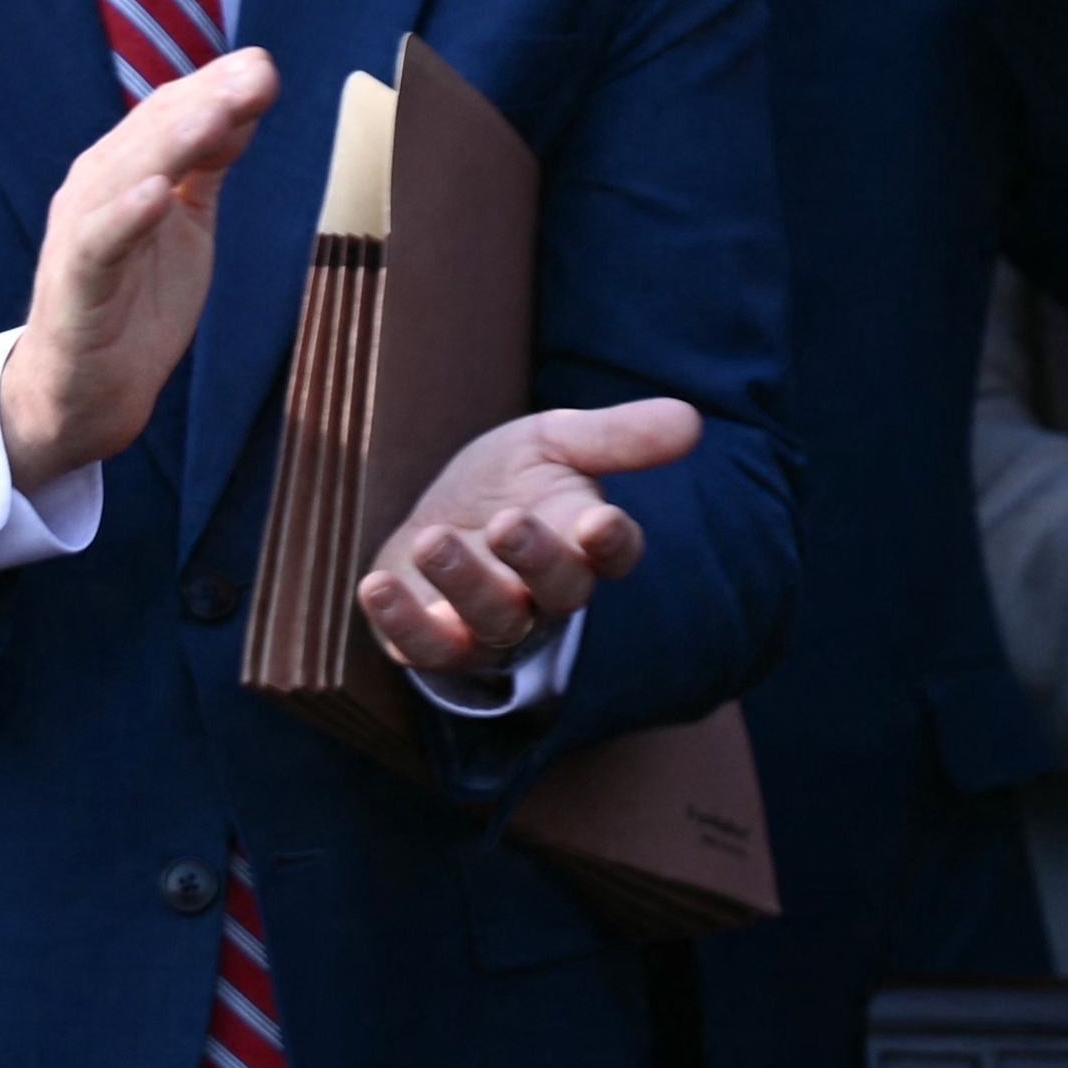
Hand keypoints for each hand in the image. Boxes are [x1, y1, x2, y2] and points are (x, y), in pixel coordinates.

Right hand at [0, 49, 270, 493]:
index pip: (169, 114)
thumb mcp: (186, 223)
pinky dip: (126, 216)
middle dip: (206, 100)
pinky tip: (157, 194)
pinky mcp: (77, 284)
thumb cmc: (137, 301)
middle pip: (151, 133)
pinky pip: (100, 244)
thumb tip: (244, 105)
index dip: (216, 88)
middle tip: (256, 74)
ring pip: (124, 176)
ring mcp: (84, 235)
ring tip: (213, 115)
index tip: (265, 67)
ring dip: (171, 143)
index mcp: (125, 171)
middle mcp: (98, 191)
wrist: (86, 389)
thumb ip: (206, 167)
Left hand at [362, 394, 698, 683]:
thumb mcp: (552, 441)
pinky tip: (376, 585)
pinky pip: (425, 646)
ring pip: (494, 622)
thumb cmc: (505, 482)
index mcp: (582, 541)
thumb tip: (692, 421)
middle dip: (536, 560)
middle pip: (558, 592)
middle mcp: (545, 594)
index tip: (601, 522)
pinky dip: (400, 621)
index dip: (611, 543)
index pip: (615, 553)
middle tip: (509, 523)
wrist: (434, 515)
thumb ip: (614, 437)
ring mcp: (491, 624)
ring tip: (435, 539)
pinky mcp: (434, 640)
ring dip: (465, 583)